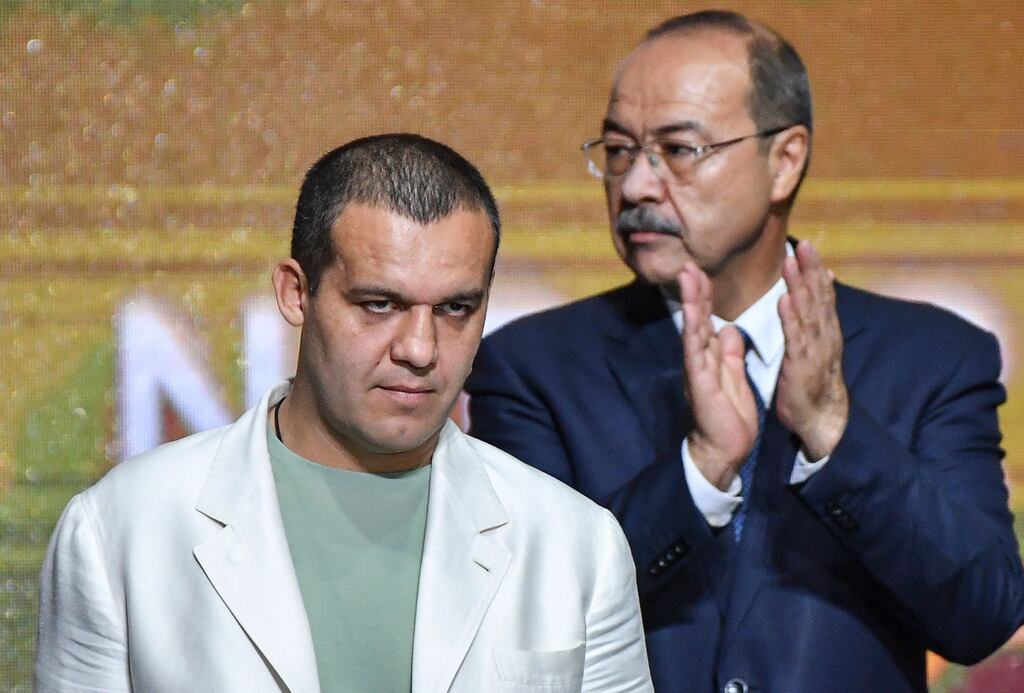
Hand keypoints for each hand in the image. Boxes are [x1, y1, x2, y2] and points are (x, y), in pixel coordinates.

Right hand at [679, 262, 759, 489]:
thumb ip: (731, 353)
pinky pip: (696, 352)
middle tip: (688, 264)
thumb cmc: (729, 417)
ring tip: (687, 277)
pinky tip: (692, 314)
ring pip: (693, 329)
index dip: (704, 296)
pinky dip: (694, 331)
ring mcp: (697, 369)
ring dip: (690, 302)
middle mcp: (700, 359)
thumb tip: (730, 329)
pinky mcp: (700, 382)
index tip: (701, 271)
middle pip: (696, 318)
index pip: (708, 320)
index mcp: (711, 357)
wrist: (724, 449)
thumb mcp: (734, 377)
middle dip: (694, 291)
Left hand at [776, 240, 848, 459]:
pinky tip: (784, 300)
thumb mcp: (815, 345)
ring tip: (791, 263)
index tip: (806, 247)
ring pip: (807, 312)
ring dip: (799, 286)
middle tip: (804, 245)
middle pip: (818, 297)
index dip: (814, 270)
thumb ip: (816, 318)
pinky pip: (795, 337)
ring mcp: (815, 349)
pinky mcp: (801, 364)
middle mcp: (824, 335)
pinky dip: (790, 318)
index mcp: (825, 330)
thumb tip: (820, 289)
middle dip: (810, 270)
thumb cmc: (813, 380)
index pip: (821, 295)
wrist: (821, 417)